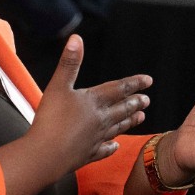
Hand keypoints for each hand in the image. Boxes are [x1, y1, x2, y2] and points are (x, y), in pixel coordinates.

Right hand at [30, 35, 150, 175]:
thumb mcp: (58, 86)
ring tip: (141, 118)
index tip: (148, 80)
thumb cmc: (50, 120)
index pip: (119, 89)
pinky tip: (115, 146)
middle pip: (122, 109)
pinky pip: (103, 150)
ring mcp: (95, 139)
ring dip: (129, 121)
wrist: (45, 155)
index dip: (134, 83)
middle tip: (147, 100)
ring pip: (117, 128)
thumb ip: (69, 63)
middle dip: (135, 103)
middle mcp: (100, 120)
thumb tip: (76, 39)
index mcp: (93, 101)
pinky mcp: (88, 155)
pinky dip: (111, 147)